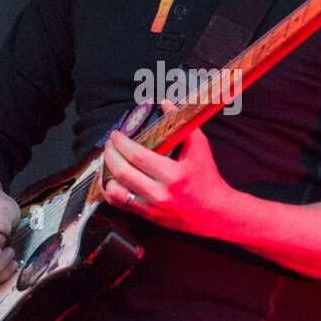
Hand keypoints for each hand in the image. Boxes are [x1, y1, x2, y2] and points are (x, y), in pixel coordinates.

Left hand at [98, 99, 233, 238]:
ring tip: (108, 160)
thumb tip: (164, 104)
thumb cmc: (207, 178)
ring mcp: (151, 208)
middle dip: (110, 153)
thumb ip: (181, 124)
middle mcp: (160, 194)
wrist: (214, 212)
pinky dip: (108, 189)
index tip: (116, 134)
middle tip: (109, 143)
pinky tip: (109, 178)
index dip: (121, 142)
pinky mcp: (147, 216)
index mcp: (174, 175)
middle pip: (122, 172)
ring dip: (106, 172)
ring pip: (115, 191)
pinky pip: (118, 204)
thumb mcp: (200, 147)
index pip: (138, 156)